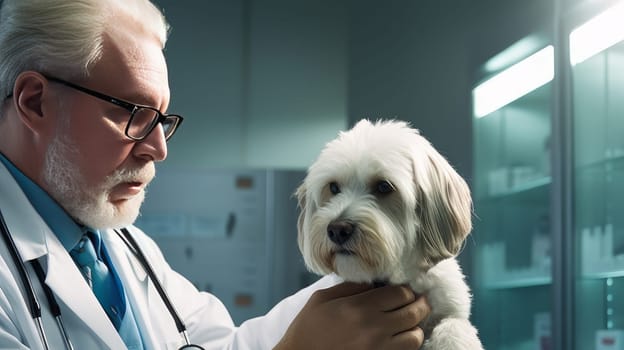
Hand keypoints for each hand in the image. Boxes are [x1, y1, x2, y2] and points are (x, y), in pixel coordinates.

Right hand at [274, 282, 429, 349]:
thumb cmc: (307, 329)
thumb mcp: (322, 299)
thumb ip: (350, 287)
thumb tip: (373, 282)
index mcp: (360, 307)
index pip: (400, 293)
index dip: (406, 289)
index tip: (405, 290)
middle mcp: (374, 329)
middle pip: (413, 313)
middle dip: (420, 305)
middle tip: (420, 302)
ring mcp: (379, 349)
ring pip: (415, 337)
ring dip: (416, 327)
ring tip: (410, 323)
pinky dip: (407, 345)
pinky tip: (401, 339)